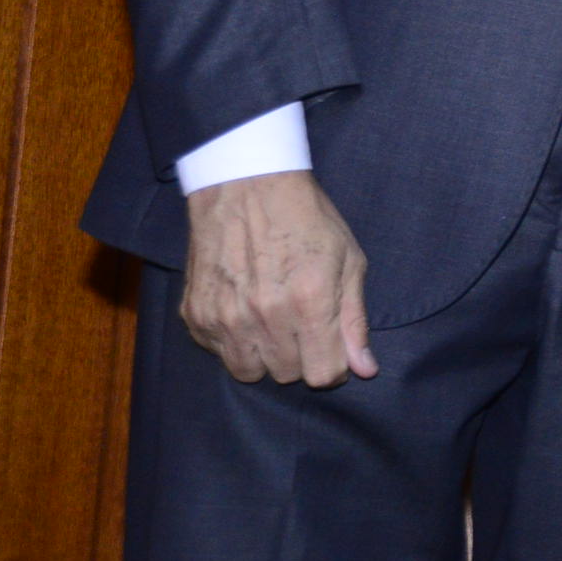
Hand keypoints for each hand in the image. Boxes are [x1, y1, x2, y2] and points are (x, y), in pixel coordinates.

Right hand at [179, 170, 376, 387]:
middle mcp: (265, 315)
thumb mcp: (348, 260)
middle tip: (302, 321)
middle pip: (288, 374)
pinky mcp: (196, 315)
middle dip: (301, 355)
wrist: (246, 186)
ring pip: (250, 372)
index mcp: (309, 302)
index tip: (332, 347)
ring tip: (273, 320)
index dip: (333, 365)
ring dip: (266, 355)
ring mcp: (225, 317)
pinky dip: (234, 341)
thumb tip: (365, 370)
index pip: (321, 374)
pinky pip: (219, 353)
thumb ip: (354, 320)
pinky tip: (245, 310)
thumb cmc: (308, 220)